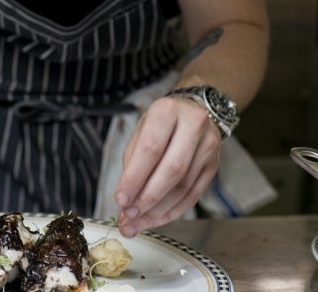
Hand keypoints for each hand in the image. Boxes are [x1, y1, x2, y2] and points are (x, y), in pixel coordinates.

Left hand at [114, 96, 221, 236]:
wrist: (194, 111)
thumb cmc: (160, 123)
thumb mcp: (141, 130)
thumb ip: (132, 162)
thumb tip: (125, 200)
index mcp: (167, 111)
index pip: (151, 149)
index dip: (135, 177)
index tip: (120, 200)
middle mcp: (193, 126)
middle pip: (172, 170)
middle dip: (147, 199)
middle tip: (128, 216)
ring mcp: (208, 147)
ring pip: (183, 187)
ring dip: (157, 211)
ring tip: (136, 224)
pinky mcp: (214, 166)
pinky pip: (193, 195)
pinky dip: (172, 212)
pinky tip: (154, 220)